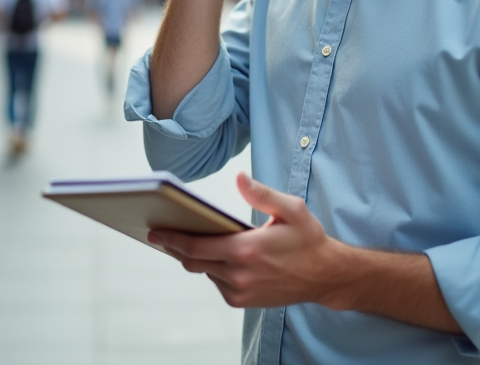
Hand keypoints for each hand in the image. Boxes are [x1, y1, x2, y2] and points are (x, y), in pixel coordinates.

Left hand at [151, 173, 343, 308]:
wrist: (324, 275)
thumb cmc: (308, 239)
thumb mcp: (291, 209)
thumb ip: (261, 193)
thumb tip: (239, 177)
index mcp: (246, 250)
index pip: (196, 246)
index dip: (171, 239)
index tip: (155, 231)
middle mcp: (239, 275)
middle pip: (192, 261)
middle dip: (177, 246)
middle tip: (165, 231)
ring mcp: (240, 291)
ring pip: (204, 271)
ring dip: (199, 256)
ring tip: (197, 238)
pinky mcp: (242, 301)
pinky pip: (217, 282)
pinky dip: (214, 268)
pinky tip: (223, 255)